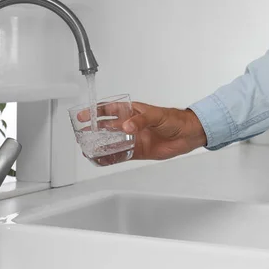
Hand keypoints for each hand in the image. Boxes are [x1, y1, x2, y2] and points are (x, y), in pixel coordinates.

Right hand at [77, 102, 206, 160]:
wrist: (188, 134)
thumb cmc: (174, 119)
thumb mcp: (155, 115)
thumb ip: (140, 121)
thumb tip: (126, 126)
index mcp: (132, 111)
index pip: (109, 109)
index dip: (95, 111)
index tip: (83, 115)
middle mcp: (130, 124)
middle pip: (106, 126)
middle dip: (93, 129)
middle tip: (81, 133)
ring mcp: (133, 138)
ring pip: (111, 141)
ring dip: (99, 144)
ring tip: (87, 148)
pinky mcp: (138, 151)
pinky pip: (121, 155)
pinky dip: (111, 157)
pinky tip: (101, 159)